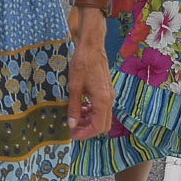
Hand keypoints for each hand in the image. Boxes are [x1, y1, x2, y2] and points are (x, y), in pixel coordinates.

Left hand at [68, 8, 112, 139]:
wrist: (91, 46)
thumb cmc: (82, 63)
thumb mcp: (74, 87)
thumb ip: (74, 107)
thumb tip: (71, 124)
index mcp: (102, 100)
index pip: (98, 127)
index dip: (85, 133)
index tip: (72, 134)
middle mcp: (109, 99)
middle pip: (102, 124)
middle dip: (87, 129)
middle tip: (72, 128)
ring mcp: (108, 94)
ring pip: (101, 116)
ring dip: (88, 120)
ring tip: (73, 118)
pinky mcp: (105, 89)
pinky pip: (100, 106)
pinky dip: (91, 110)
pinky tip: (79, 107)